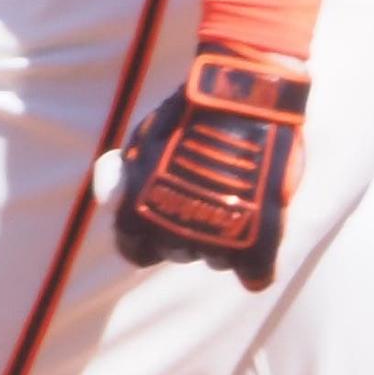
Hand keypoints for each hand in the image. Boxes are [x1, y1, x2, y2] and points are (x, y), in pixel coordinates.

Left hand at [110, 38, 308, 289]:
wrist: (240, 99)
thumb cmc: (188, 114)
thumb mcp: (142, 142)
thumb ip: (127, 177)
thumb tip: (112, 197)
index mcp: (136, 217)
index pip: (133, 251)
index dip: (148, 235)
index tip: (163, 219)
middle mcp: (170, 238)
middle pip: (177, 251)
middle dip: (187, 228)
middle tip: (206, 195)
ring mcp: (214, 245)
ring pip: (215, 258)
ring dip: (222, 238)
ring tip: (237, 198)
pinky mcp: (255, 248)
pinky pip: (254, 275)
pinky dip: (257, 266)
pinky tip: (260, 246)